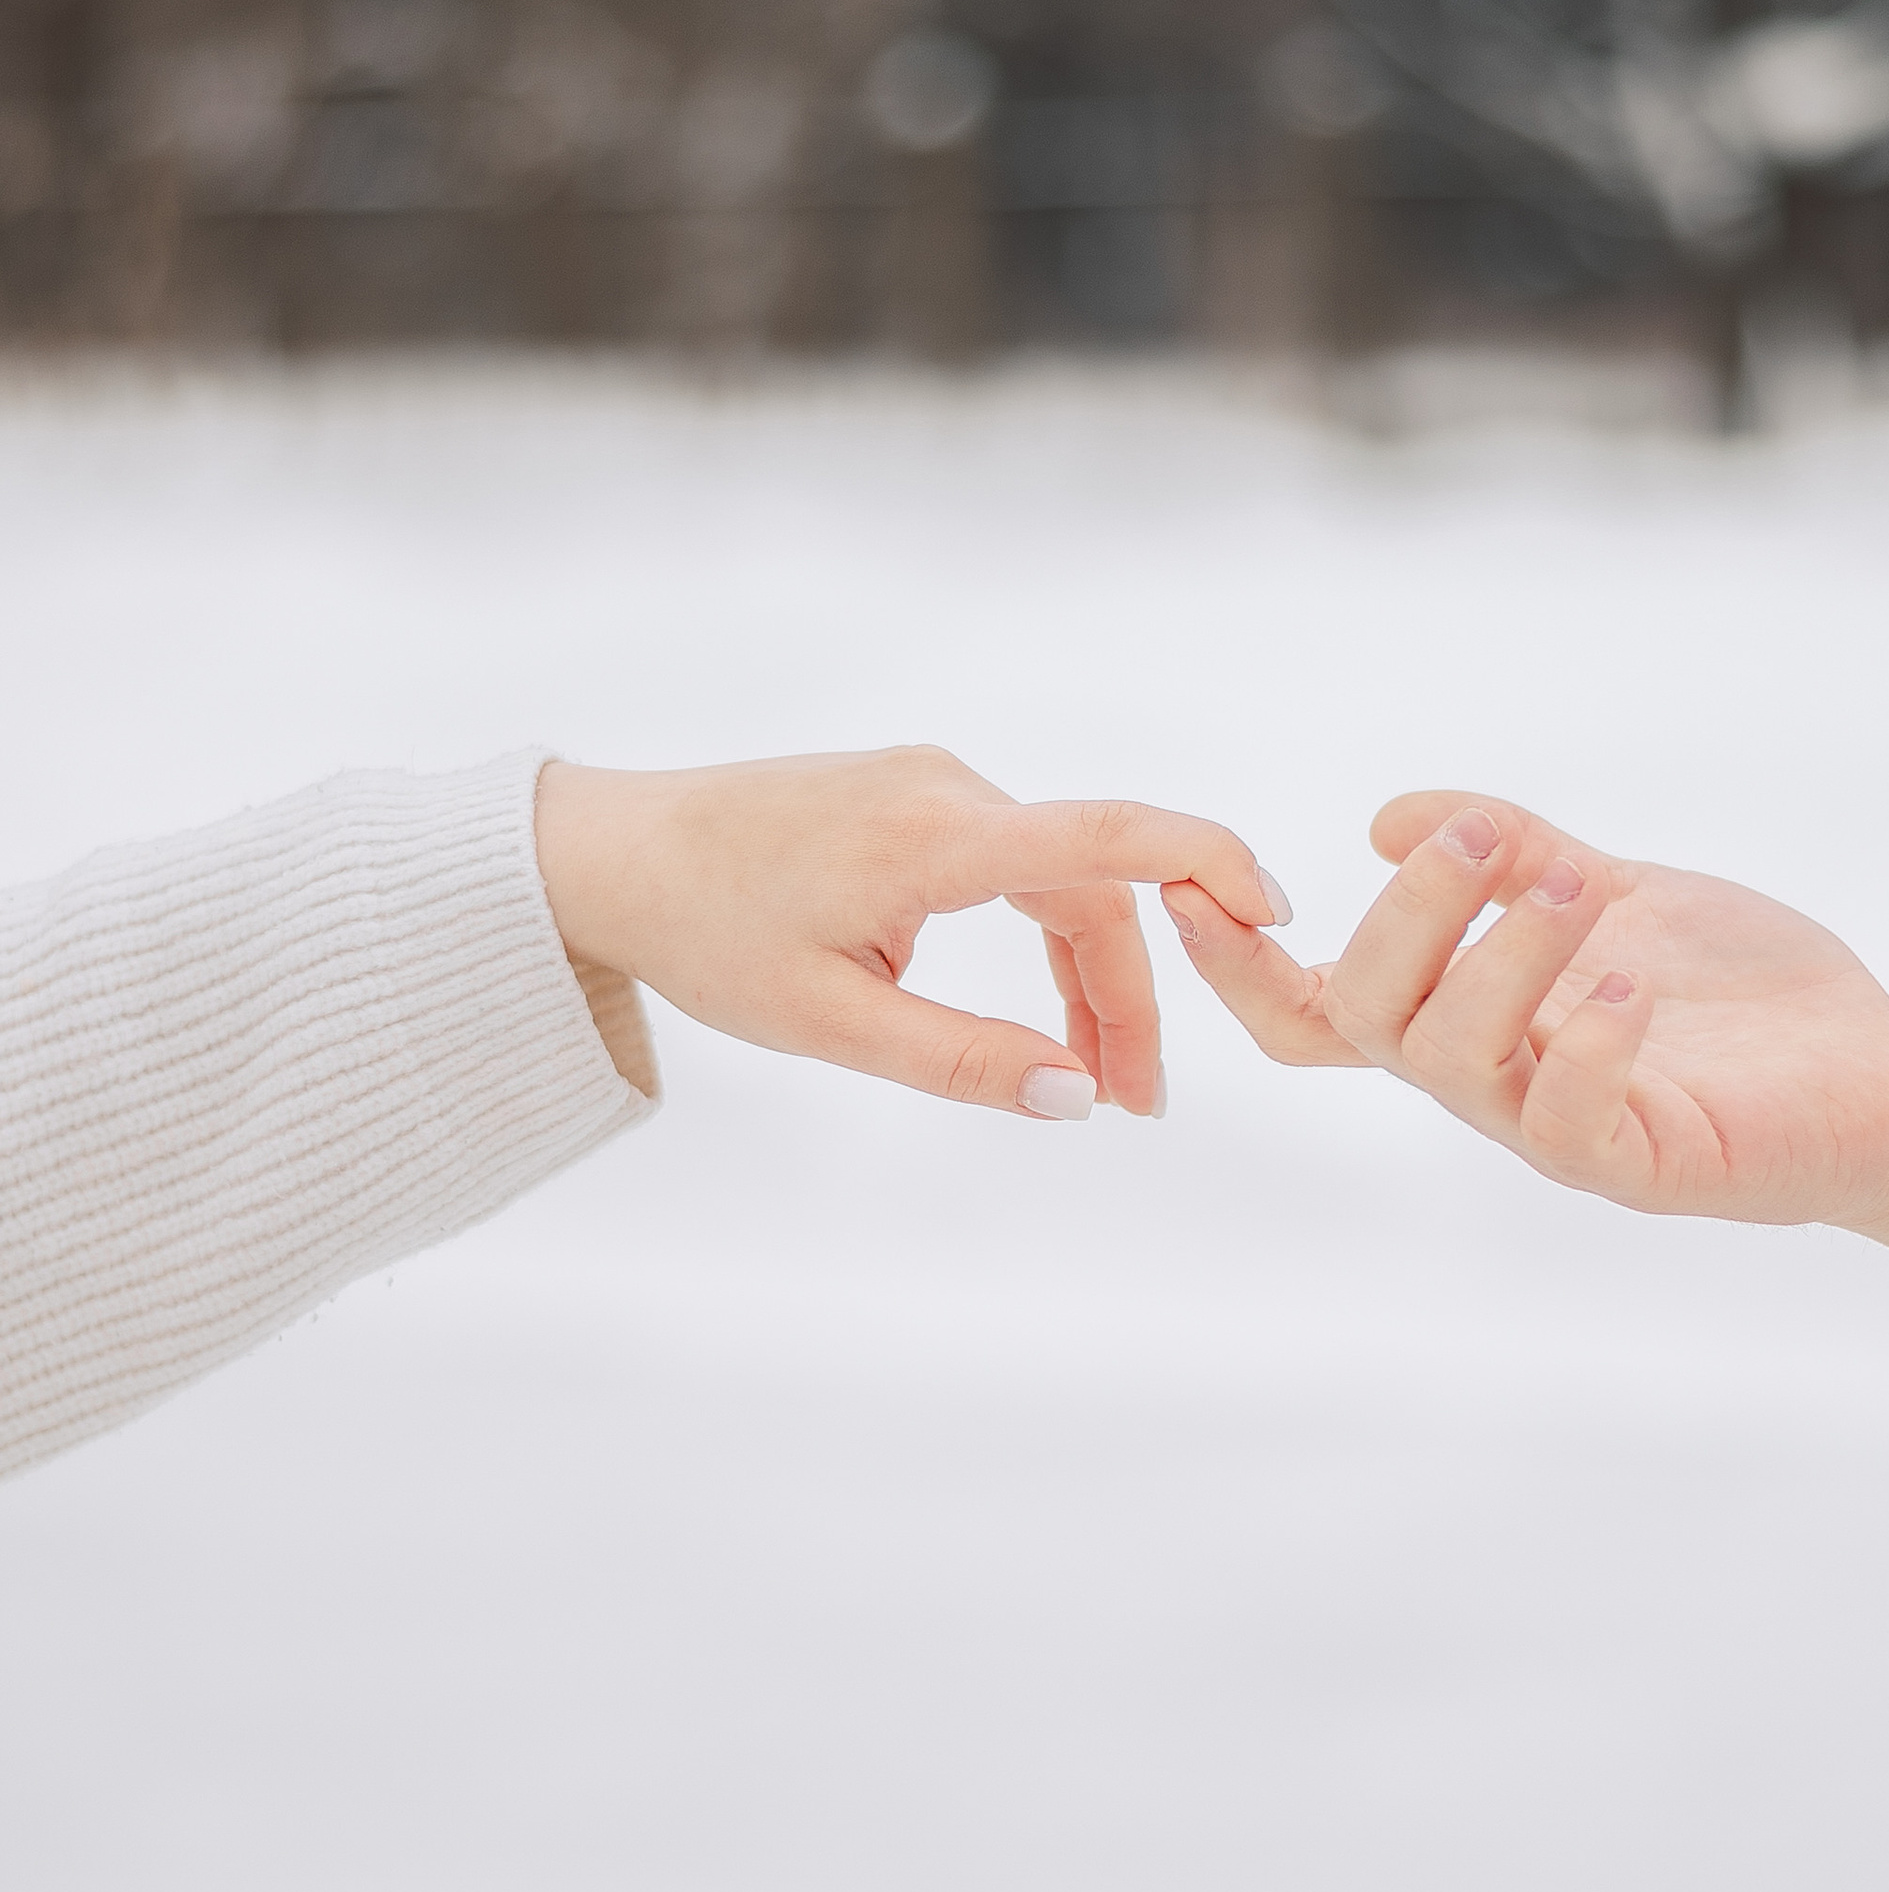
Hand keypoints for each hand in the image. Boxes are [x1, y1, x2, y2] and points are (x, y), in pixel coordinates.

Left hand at [537, 748, 1283, 1120]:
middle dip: (1130, 999)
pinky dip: (1044, 939)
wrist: (609, 853)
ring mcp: (933, 784)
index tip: (1276, 918)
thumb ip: (961, 1062)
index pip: (1110, 834)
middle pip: (1093, 888)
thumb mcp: (830, 1024)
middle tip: (1135, 1108)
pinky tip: (1035, 1015)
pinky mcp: (915, 797)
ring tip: (1092, 1081)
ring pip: (1057, 882)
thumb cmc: (706, 934)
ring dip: (1089, 977)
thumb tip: (1076, 1100)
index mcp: (934, 837)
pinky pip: (1015, 865)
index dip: (1209, 865)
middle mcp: (949, 788)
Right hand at [1167, 790, 1888, 1394]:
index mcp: (1468, 1023)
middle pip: (1370, 1020)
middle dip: (1407, 914)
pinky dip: (1584, 1046)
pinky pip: (1573, 1126)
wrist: (1887, 1075)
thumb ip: (1517, 857)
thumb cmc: (1749, 992)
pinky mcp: (1646, 1169)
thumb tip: (1386, 817)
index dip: (1241, 967)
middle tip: (1480, 834)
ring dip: (1499, 954)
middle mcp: (1494, 1087)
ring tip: (1582, 884)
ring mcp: (1563, 1133)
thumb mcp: (1618, 891)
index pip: (1319, 1014)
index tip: (1195, 890)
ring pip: (1456, 1063)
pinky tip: (1626, 982)